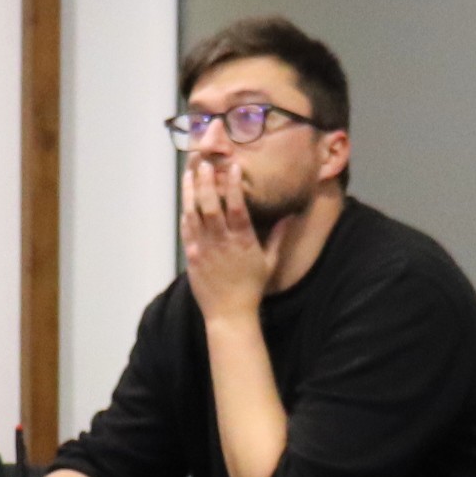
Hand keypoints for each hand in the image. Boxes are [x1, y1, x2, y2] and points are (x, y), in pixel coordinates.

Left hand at [179, 158, 269, 326]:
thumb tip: (290, 216)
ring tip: (189, 173)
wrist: (230, 313)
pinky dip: (185, 214)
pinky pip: (186, 231)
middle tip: (204, 163)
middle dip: (206, 182)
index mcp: (242, 240)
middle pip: (210, 206)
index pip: (236, 206)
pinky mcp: (192, 257)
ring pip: (194, 214)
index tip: (232, 167)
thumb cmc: (252, 288)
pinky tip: (185, 201)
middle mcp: (222, 242)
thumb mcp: (270, 262)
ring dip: (190, 192)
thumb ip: (278, 236)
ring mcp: (204, 249)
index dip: (233, 185)